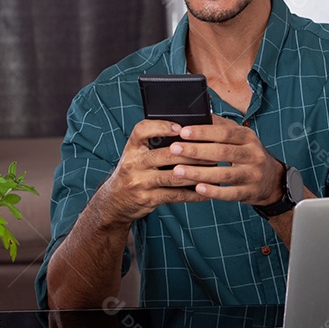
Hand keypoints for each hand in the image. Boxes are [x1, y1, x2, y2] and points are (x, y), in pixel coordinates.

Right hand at [92, 119, 217, 226]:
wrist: (115, 201)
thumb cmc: (134, 171)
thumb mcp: (136, 154)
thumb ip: (154, 143)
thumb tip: (188, 133)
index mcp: (132, 148)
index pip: (142, 130)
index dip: (161, 126)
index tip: (181, 127)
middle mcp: (133, 163)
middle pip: (165, 154)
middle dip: (191, 152)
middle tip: (212, 149)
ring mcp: (140, 182)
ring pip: (173, 176)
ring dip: (196, 173)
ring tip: (213, 168)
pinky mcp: (148, 199)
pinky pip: (175, 195)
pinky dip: (193, 194)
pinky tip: (206, 191)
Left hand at [167, 114, 284, 206]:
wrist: (271, 179)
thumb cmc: (248, 153)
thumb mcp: (240, 136)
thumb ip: (221, 126)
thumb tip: (198, 113)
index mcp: (248, 137)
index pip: (224, 132)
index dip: (203, 132)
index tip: (182, 132)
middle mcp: (253, 154)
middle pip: (222, 151)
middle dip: (196, 150)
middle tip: (173, 149)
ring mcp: (252, 174)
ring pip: (224, 173)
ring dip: (199, 172)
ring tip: (177, 171)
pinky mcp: (250, 192)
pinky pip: (230, 193)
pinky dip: (213, 191)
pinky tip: (197, 188)